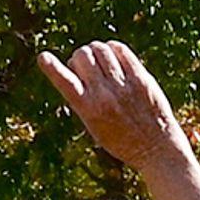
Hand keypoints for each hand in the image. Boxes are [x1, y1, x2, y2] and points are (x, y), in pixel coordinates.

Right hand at [36, 41, 199, 199]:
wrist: (156, 150)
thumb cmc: (122, 141)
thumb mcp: (93, 126)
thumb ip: (83, 100)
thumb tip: (76, 70)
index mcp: (88, 109)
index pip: (64, 81)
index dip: (51, 67)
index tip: (43, 57)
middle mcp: (104, 95)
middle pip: (83, 55)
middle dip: (80, 56)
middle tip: (86, 66)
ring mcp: (123, 85)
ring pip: (101, 49)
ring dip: (96, 50)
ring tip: (101, 60)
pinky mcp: (141, 79)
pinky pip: (121, 50)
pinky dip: (114, 48)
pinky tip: (115, 56)